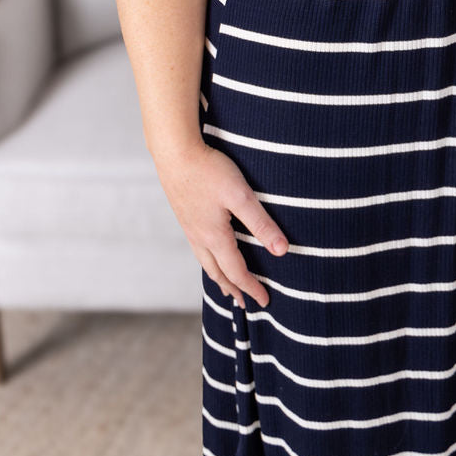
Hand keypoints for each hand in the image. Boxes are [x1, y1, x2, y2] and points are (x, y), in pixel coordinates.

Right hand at [153, 139, 287, 309]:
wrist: (174, 152)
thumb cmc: (208, 170)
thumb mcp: (241, 196)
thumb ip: (261, 223)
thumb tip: (281, 251)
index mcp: (215, 236)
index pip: (237, 271)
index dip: (252, 287)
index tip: (265, 300)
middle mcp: (199, 237)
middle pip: (218, 272)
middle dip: (234, 288)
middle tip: (245, 302)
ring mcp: (189, 227)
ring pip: (205, 261)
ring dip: (218, 276)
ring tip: (226, 286)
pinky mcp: (184, 215)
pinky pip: (197, 248)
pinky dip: (207, 260)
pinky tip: (209, 252)